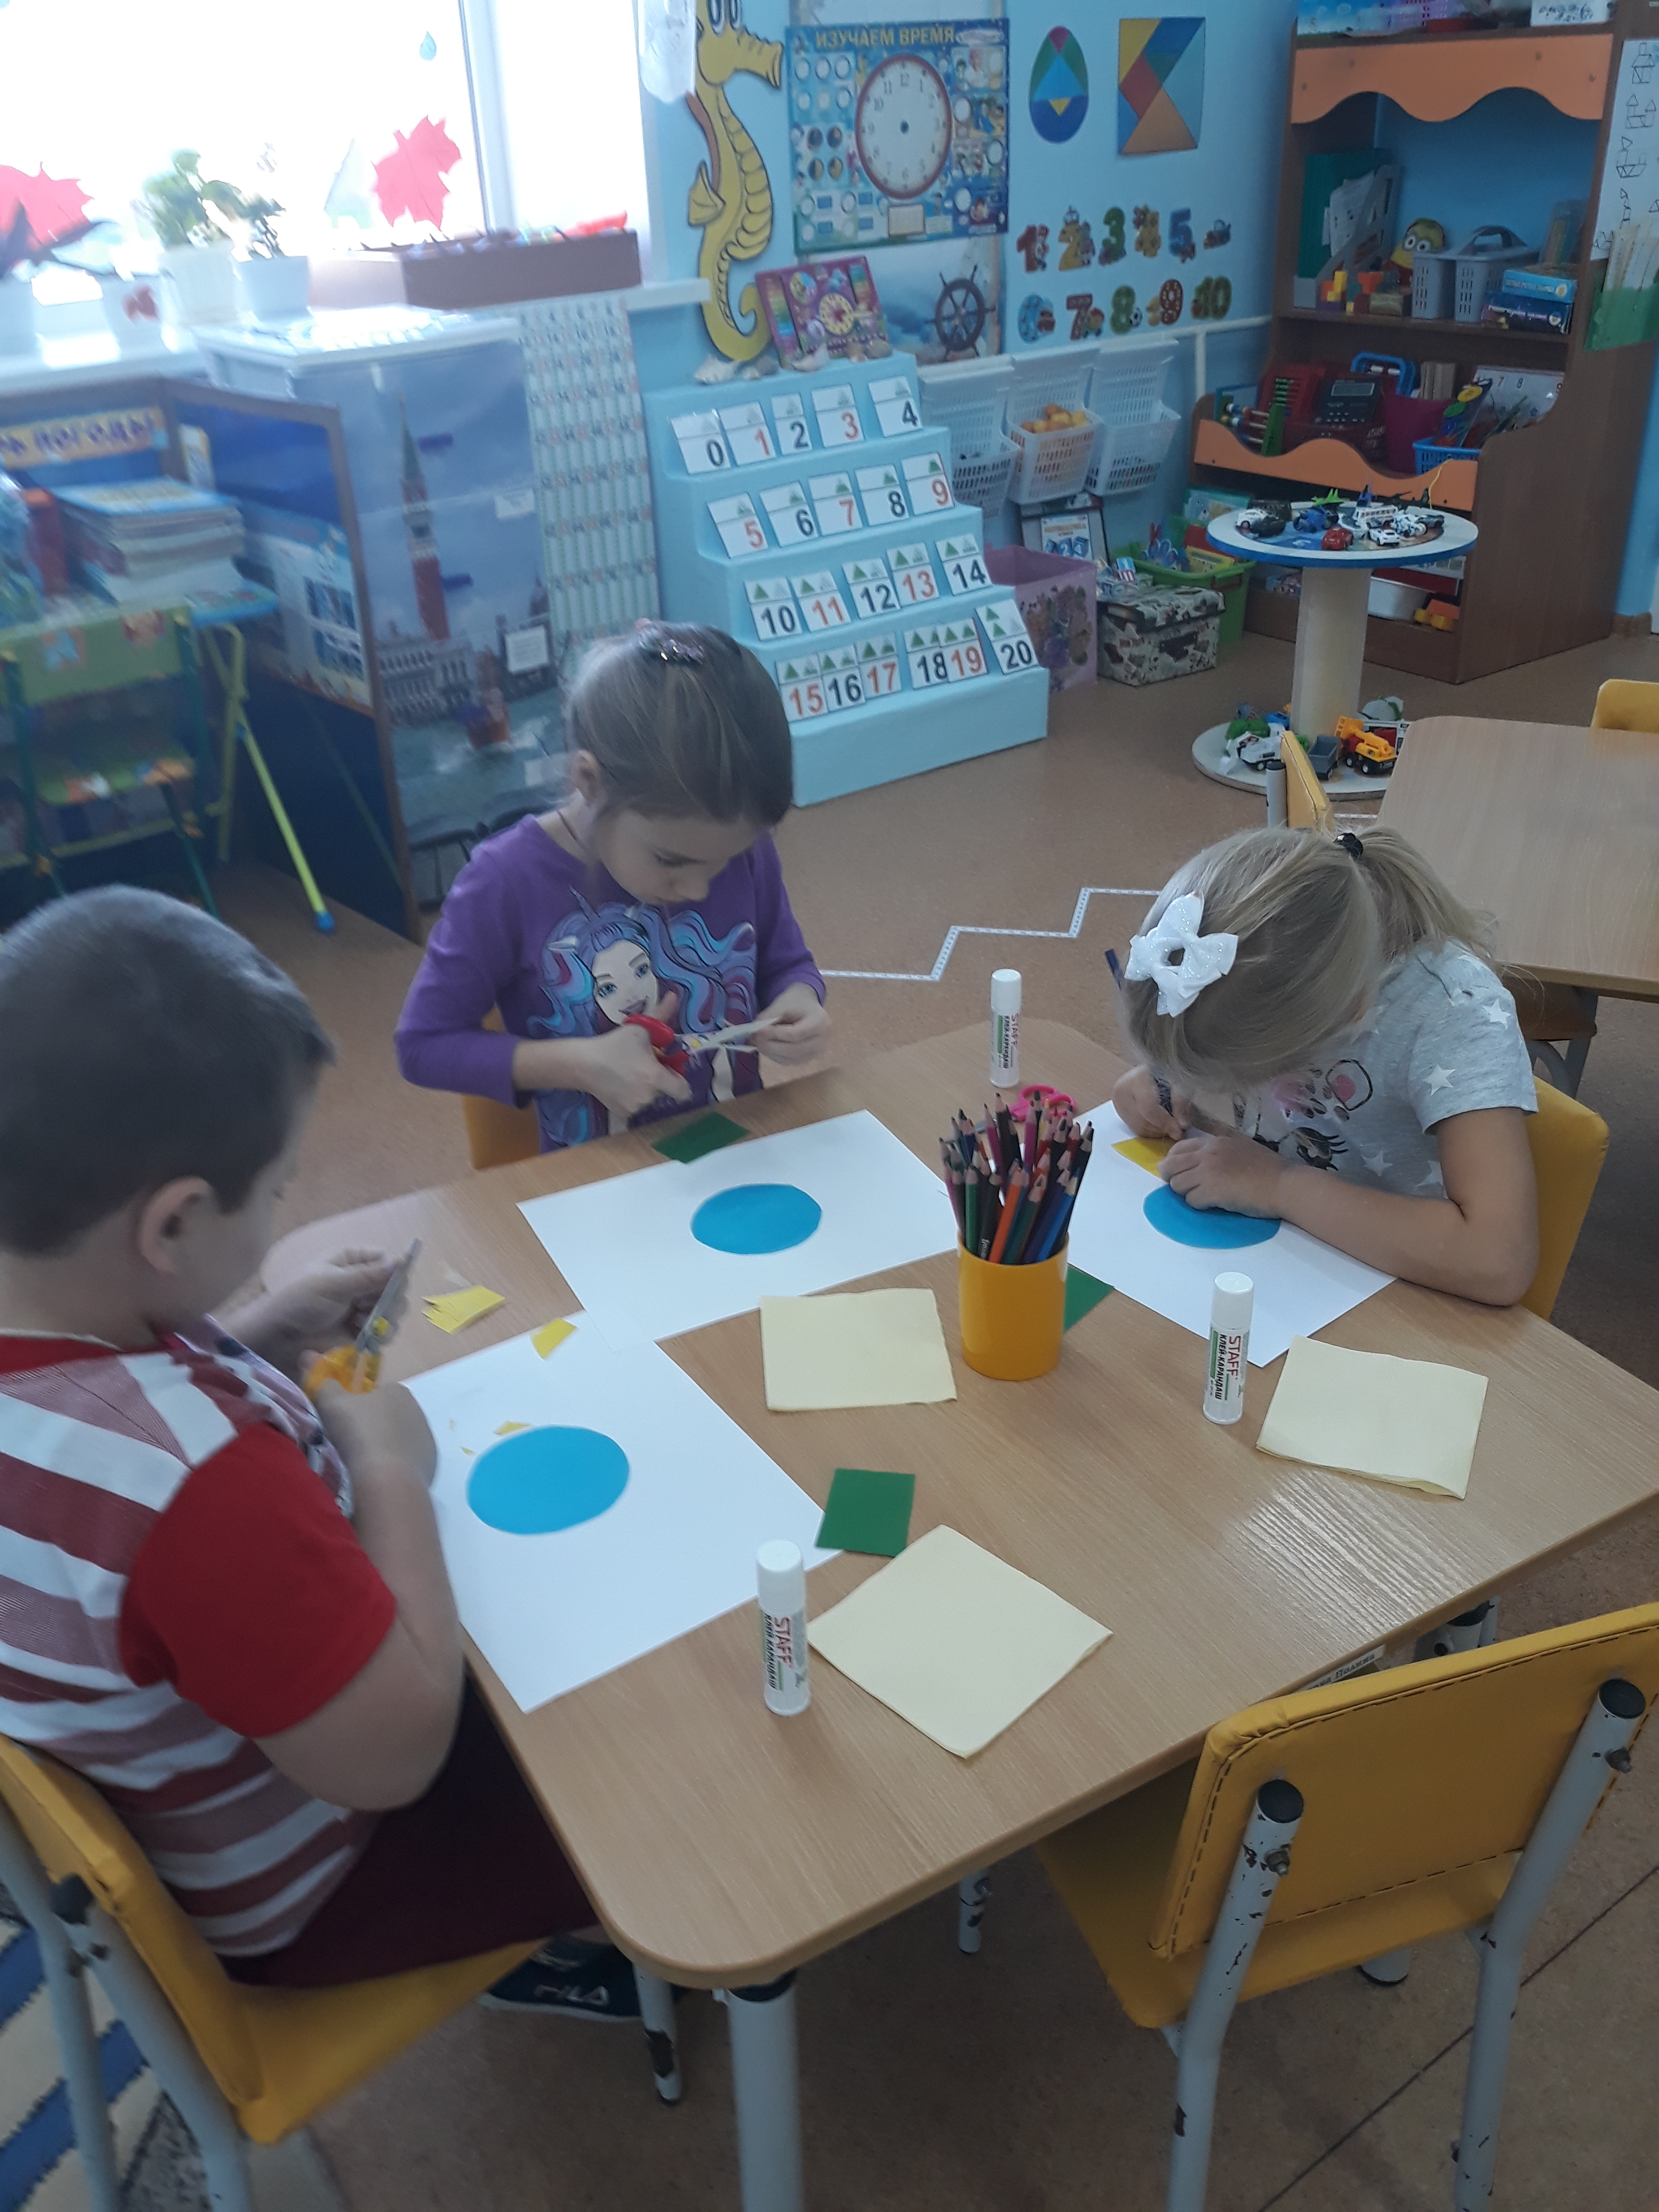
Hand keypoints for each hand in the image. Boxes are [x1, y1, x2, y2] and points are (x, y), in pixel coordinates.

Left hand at [229, 1250, 394, 1376]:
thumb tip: (401, 1261)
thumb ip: (367, 1276)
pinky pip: (385, 1330)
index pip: (387, 1260)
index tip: (387, 1287)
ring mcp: (362, 1307)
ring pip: (394, 1310)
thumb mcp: (332, 1284)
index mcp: (352, 1261)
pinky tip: (363, 1335)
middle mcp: (361, 1281)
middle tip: (365, 1308)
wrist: (279, 1336)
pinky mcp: (362, 1330)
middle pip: (395, 1287)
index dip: (393, 1274)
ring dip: (383, 1318)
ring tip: (359, 1322)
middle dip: (388, 1300)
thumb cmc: (300, 1301)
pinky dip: (380, 1334)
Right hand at [310, 1379, 437, 1488]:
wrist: (387, 1479)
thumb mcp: (332, 1404)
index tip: (344, 1419)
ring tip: (362, 1462)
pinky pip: (407, 1462)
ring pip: (399, 1439)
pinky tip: (378, 1476)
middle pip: (389, 1416)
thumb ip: (322, 1382)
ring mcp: (426, 1440)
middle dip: (372, 1426)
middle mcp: (418, 1411)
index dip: (359, 1404)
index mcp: (399, 1391)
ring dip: (384, 1447)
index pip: (377, 1392)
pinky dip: (393, 1467)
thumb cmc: (359, 1434)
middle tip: (350, 1442)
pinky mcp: (429, 1465)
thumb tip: (308, 1356)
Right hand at [579, 1021, 693, 1119]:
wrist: (584, 1063)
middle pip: (665, 1091)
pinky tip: (619, 1083)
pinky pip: (636, 1105)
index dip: (679, 1079)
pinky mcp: (623, 1113)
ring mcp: (635, 1107)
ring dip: (645, 1087)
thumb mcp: (639, 1028)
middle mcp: (648, 1097)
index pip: (683, 1090)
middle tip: (643, 1064)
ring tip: (628, 1072)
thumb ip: (661, 1015)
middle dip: (659, 1079)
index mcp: (656, 1078)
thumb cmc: (614, 1045)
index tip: (668, 1069)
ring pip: (650, 1098)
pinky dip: (632, 1096)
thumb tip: (674, 996)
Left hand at [752, 985, 831, 1067]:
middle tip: (754, 1040)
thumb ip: (768, 1019)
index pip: (795, 1034)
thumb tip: (754, 1034)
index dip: (775, 1035)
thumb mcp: (782, 1005)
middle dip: (770, 1046)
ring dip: (770, 1053)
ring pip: (790, 1059)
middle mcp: (822, 1040)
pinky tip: (766, 1048)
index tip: (758, 1032)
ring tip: (757, 1043)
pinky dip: (775, 1056)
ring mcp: (816, 1052)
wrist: (806, 1006)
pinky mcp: (808, 1058)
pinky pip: (789, 1062)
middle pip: (793, 1050)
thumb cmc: (795, 1003)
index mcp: (820, 1022)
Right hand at [1113, 1065, 1191, 1140]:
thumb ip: (1181, 1102)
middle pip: (1142, 1121)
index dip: (1165, 1122)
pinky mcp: (1118, 1109)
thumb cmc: (1166, 1072)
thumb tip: (1182, 1125)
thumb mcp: (1180, 1082)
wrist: (1152, 1069)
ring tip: (1169, 1126)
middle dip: (1162, 1128)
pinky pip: (1134, 1128)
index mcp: (1137, 1078)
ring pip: (1138, 1127)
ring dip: (1157, 1131)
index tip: (1179, 1131)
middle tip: (1177, 1130)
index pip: (1148, 1108)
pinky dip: (1149, 1130)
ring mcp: (1117, 1101)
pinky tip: (1160, 1124)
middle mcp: (1122, 1090)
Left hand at [1162, 1130, 1285, 1217]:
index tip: (1183, 1173)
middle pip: (1169, 1165)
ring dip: (1186, 1194)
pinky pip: (1190, 1201)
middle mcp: (1207, 1153)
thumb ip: (1219, 1149)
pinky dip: (1199, 1205)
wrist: (1284, 1184)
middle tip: (1186, 1188)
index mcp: (1214, 1141)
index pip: (1178, 1148)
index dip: (1175, 1162)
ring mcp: (1208, 1171)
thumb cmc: (1268, 1169)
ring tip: (1204, 1197)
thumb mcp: (1241, 1146)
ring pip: (1176, 1184)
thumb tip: (1200, 1159)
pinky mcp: (1211, 1191)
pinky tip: (1214, 1204)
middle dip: (1173, 1179)